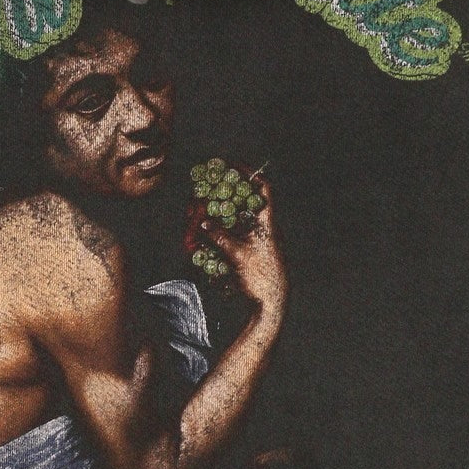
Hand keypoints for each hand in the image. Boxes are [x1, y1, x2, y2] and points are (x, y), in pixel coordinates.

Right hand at [201, 177, 287, 318]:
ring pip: (235, 218)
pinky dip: (218, 231)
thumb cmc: (260, 277)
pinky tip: (204, 234)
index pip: (262, 188)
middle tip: (204, 193)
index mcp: (267, 222)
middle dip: (223, 195)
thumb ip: (219, 237)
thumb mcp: (237, 255)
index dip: (248, 173)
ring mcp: (256, 239)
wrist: (271, 303)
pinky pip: (232, 234)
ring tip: (198, 213)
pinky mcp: (249, 251)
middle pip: (243, 201)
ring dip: (218, 214)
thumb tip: (203, 222)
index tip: (230, 165)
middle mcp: (263, 227)